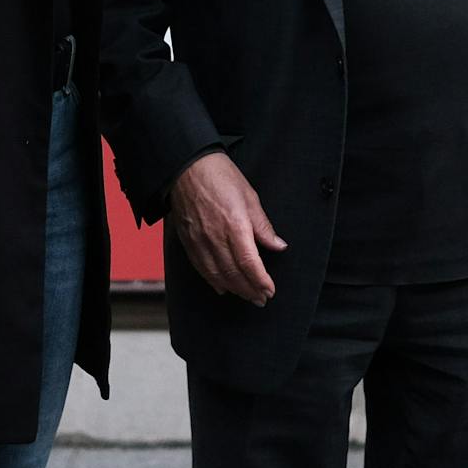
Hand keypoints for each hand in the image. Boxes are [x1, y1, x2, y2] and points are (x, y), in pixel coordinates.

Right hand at [168, 151, 285, 306]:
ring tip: (248, 296)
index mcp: (235, 225)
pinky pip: (202, 269)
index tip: (270, 290)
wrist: (188, 168)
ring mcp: (200, 242)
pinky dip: (214, 282)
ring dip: (235, 289)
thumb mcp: (249, 196)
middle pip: (234, 274)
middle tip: (262, 298)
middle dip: (250, 290)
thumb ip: (263, 225)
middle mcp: (216, 238)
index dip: (261, 280)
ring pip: (218, 276)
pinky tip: (223, 288)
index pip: (250, 263)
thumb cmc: (220, 176)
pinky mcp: (189, 242)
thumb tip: (279, 245)